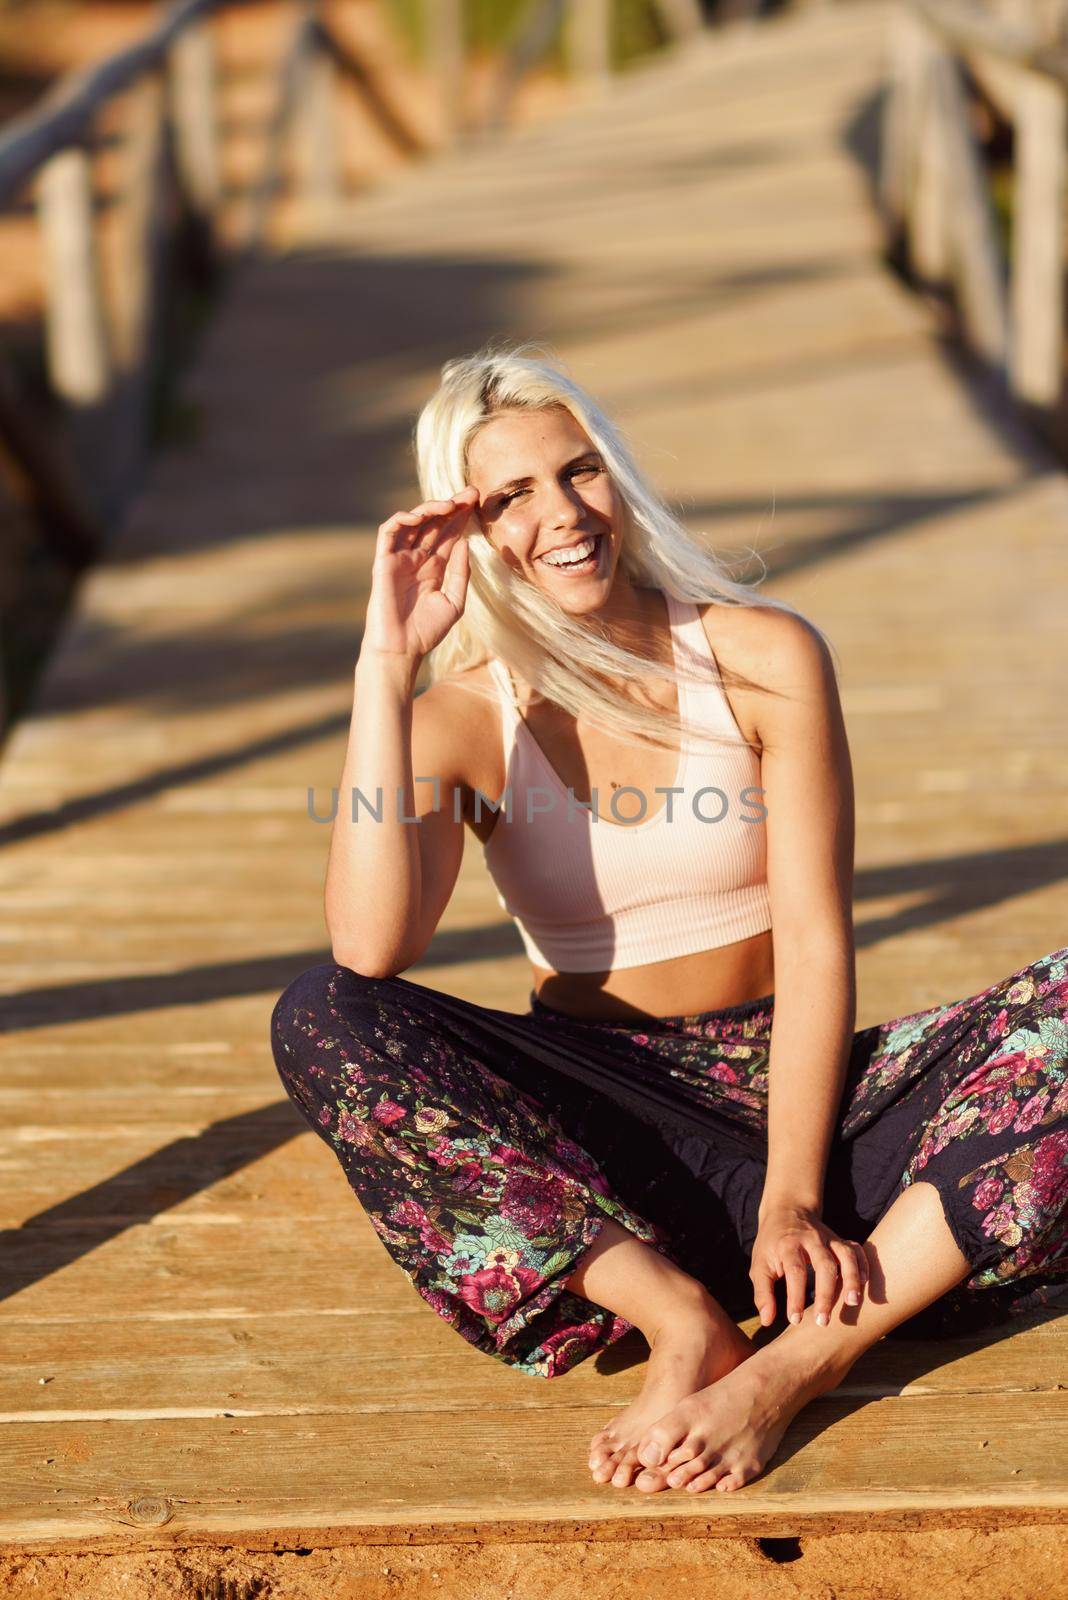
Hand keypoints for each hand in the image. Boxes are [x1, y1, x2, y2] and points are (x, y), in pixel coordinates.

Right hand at [362, 486, 479, 663]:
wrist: (401, 649)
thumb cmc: (427, 631)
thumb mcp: (454, 601)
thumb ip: (460, 572)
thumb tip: (466, 542)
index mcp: (434, 567)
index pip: (449, 534)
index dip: (461, 517)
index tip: (477, 501)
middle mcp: (417, 558)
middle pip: (434, 523)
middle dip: (452, 506)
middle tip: (471, 492)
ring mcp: (399, 558)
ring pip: (413, 522)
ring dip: (430, 509)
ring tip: (449, 504)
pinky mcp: (384, 561)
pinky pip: (389, 532)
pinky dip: (402, 519)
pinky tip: (420, 516)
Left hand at [750, 1202, 868, 1328]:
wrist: (787, 1211)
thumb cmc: (772, 1244)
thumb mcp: (759, 1265)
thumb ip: (763, 1293)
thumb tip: (766, 1321)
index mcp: (788, 1245)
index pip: (795, 1271)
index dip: (795, 1297)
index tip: (795, 1320)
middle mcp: (811, 1240)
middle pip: (824, 1264)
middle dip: (825, 1294)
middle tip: (822, 1321)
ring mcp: (828, 1238)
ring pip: (845, 1255)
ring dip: (851, 1278)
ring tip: (853, 1302)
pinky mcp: (840, 1240)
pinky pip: (856, 1250)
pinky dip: (863, 1265)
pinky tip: (865, 1284)